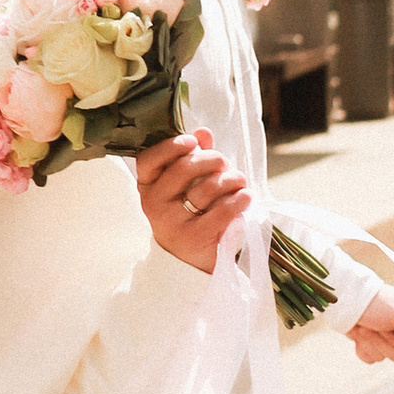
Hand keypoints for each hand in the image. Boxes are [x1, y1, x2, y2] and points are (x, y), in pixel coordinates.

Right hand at [138, 129, 251, 273]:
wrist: (186, 261)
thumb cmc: (187, 213)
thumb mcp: (184, 186)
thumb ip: (192, 158)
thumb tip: (203, 132)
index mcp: (147, 186)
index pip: (149, 159)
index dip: (170, 146)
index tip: (193, 142)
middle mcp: (154, 204)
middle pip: (184, 169)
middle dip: (212, 159)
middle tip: (224, 162)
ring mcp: (172, 222)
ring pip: (208, 188)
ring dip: (232, 179)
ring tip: (240, 181)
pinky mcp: (194, 238)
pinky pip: (223, 210)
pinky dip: (239, 199)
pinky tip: (246, 197)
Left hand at [349, 288, 393, 363]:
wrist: (345, 300)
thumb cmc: (375, 303)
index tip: (389, 327)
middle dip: (382, 341)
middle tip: (373, 325)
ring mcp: (383, 339)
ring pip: (382, 357)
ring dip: (370, 342)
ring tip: (363, 327)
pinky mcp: (368, 344)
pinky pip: (370, 358)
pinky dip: (362, 347)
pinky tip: (358, 334)